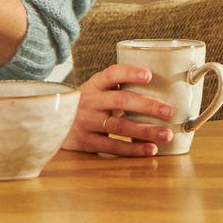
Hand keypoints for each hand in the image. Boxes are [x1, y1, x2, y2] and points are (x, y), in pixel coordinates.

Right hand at [61, 64, 175, 156]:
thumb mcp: (97, 90)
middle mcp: (89, 101)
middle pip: (120, 101)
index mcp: (95, 84)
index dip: (130, 73)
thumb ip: (120, 88)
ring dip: (145, 131)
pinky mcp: (86, 141)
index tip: (149, 75)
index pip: (112, 74)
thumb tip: (163, 89)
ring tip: (166, 134)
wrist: (53, 124)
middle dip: (147, 106)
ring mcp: (86, 121)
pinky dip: (133, 148)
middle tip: (169, 111)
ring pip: (119, 126)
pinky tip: (150, 149)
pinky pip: (112, 145)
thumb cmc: (88, 105)